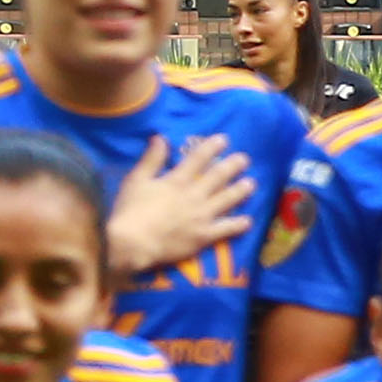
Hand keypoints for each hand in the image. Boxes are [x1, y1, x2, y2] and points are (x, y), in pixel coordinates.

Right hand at [107, 134, 255, 275]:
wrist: (132, 243)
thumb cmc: (130, 211)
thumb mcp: (136, 180)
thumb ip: (151, 159)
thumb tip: (161, 138)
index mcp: (177, 181)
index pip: (198, 159)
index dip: (212, 147)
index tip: (224, 139)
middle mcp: (194, 195)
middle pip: (218, 177)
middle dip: (233, 166)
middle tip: (245, 159)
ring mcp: (202, 216)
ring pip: (227, 199)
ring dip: (240, 190)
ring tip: (252, 183)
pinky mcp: (204, 236)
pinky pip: (226, 229)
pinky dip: (238, 224)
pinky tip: (248, 221)